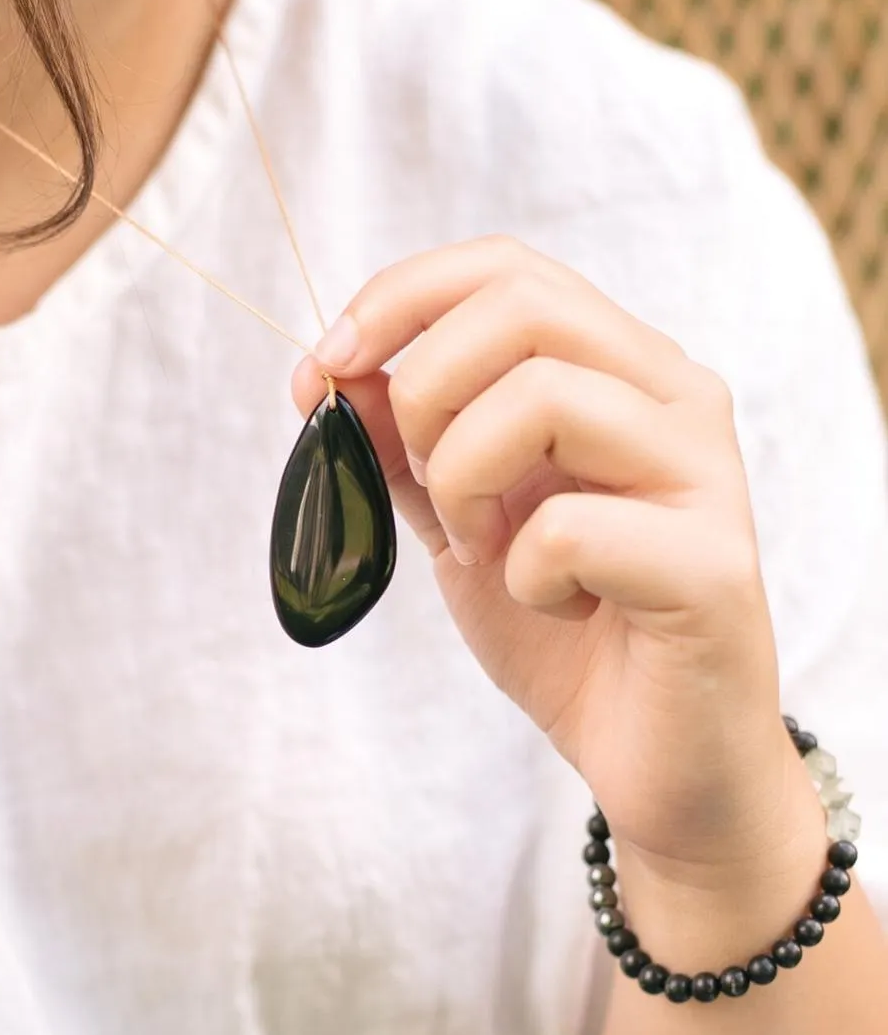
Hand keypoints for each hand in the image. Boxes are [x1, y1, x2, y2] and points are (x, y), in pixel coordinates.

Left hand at [293, 237, 806, 878]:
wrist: (657, 764)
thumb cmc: (568, 634)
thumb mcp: (461, 523)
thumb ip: (405, 446)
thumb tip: (328, 372)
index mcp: (621, 371)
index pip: (507, 269)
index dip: (399, 298)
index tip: (323, 366)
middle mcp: (675, 399)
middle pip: (523, 306)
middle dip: (423, 390)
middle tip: (427, 484)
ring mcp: (704, 475)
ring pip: (542, 396)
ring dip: (467, 480)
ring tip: (488, 552)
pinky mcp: (711, 565)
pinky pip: (568, 528)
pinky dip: (525, 576)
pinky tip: (560, 609)